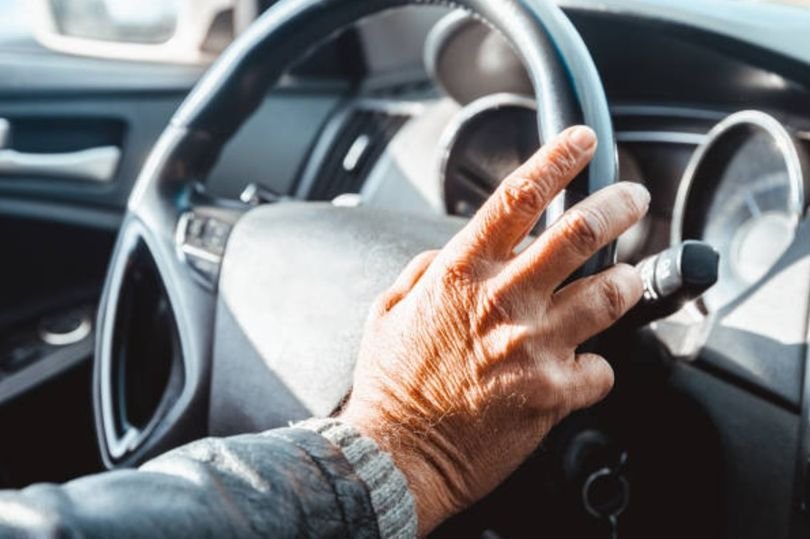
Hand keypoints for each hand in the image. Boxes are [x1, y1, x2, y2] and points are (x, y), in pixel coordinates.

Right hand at [339, 126, 649, 534]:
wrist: (400, 457)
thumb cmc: (392, 385)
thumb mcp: (389, 311)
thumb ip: (426, 270)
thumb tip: (451, 251)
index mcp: (460, 274)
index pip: (516, 198)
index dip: (556, 159)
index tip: (581, 141)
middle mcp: (502, 301)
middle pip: (580, 232)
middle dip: (618, 204)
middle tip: (632, 198)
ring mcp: (533, 346)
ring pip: (610, 293)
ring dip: (627, 280)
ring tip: (626, 278)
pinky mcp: (554, 392)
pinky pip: (602, 368)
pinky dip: (597, 366)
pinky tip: (582, 368)